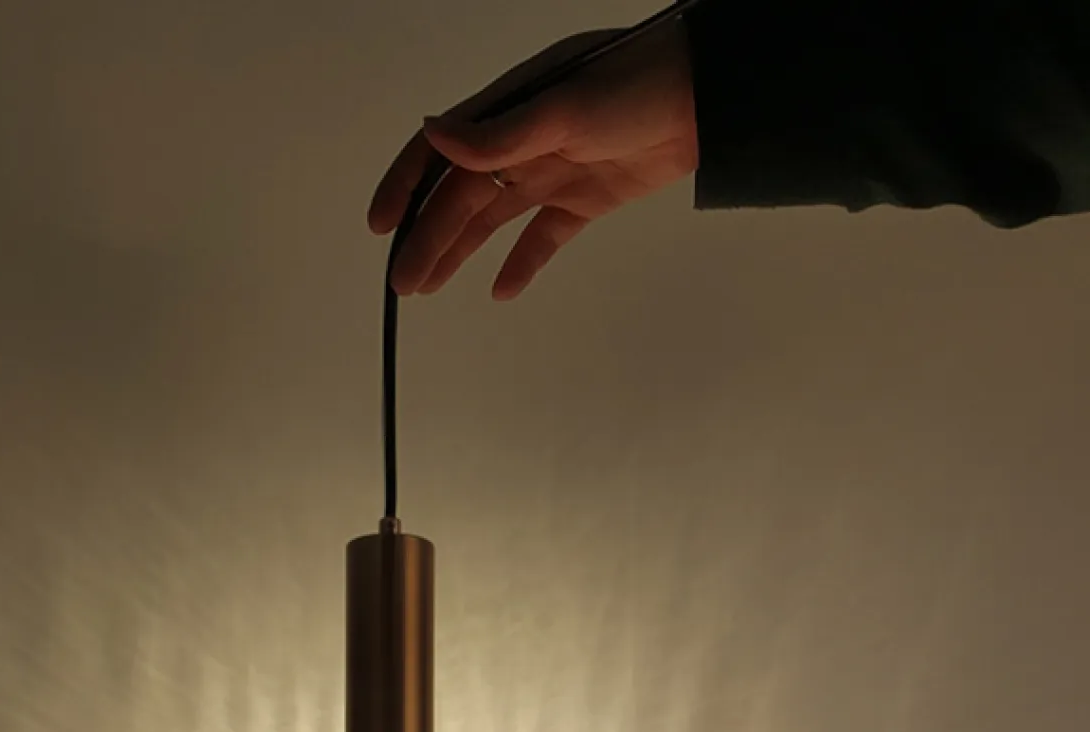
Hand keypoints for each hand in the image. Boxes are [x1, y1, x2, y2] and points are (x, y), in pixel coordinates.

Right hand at [368, 20, 696, 298]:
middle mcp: (522, 143)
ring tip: (428, 288)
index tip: (380, 227)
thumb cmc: (638, 82)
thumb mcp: (563, 107)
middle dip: (426, 240)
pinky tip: (500, 291)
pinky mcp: (585, 200)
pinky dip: (522, 264)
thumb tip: (432, 135)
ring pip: (492, 222)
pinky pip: (543, 237)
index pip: (440, 154)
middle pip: (460, 199)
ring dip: (458, 253)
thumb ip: (498, 132)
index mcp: (507, 112)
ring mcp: (552, 172)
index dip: (405, 188)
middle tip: (403, 283)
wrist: (709, 97)